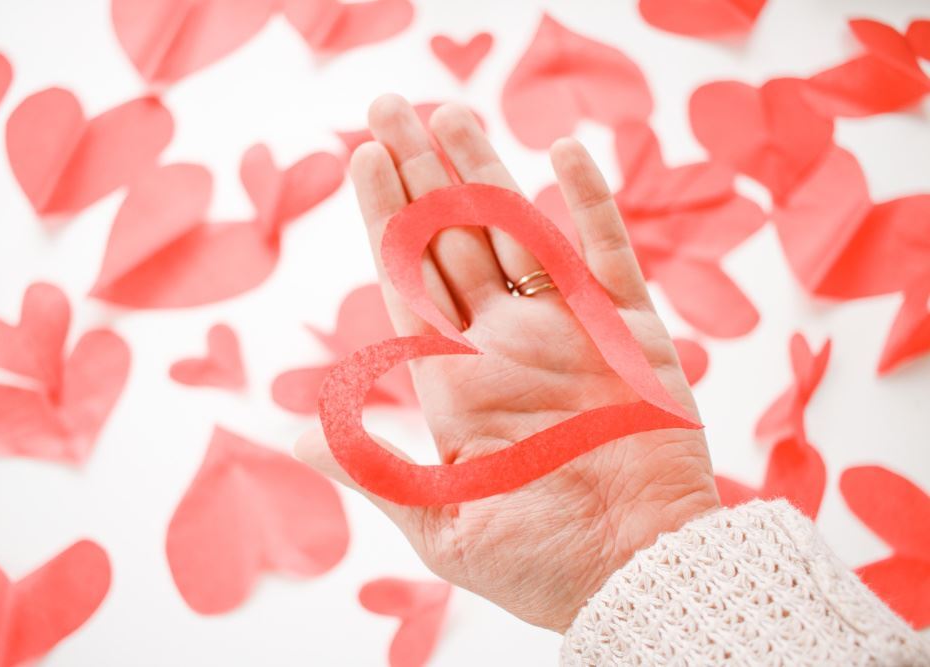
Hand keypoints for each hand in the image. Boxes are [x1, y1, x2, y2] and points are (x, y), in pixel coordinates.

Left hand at [296, 95, 718, 631]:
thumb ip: (374, 467)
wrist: (639, 577)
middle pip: (452, 240)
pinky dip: (587, 204)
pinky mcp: (628, 332)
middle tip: (389, 108)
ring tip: (451, 113)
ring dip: (485, 171)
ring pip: (516, 230)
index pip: (408, 279)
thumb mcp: (443, 521)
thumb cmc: (540, 563)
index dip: (386, 216)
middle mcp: (503, 342)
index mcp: (454, 380)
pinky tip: (563, 155)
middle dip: (419, 173)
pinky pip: (606, 253)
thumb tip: (294, 438)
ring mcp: (565, 330)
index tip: (364, 157)